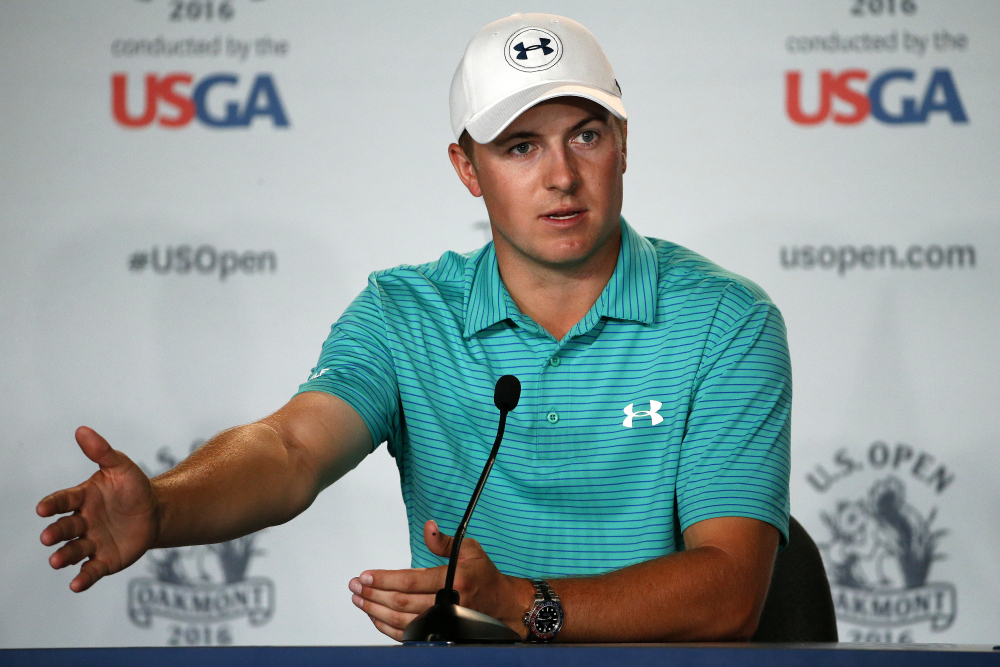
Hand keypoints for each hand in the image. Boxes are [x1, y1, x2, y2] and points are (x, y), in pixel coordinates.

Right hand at [37, 426, 159, 591]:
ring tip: (55, 561)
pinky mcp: (104, 560)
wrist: (156, 512)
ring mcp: (91, 542)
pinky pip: (91, 570)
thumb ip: (102, 452)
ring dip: (63, 556)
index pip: (63, 500)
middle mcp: (81, 522)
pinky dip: (83, 578)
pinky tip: (76, 585)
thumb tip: (81, 430)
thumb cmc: (133, 488)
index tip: (42, 509)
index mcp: (82, 499)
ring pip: (73, 551)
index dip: (52, 504)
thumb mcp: (121, 467)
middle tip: (47, 537)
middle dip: (55, 533)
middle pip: (64, 528)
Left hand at [348, 520, 532, 640]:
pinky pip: (406, 634)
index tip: (365, 575)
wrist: (501, 604)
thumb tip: (428, 527)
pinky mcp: (438, 632)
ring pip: (400, 620)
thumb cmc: (484, 575)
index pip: (410, 581)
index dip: (384, 579)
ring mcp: (442, 622)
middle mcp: (447, 604)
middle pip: (401, 602)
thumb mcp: (471, 550)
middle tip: (355, 585)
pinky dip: (386, 627)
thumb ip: (445, 541)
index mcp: (454, 581)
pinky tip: (374, 615)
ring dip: (375, 610)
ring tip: (358, 599)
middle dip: (373, 593)